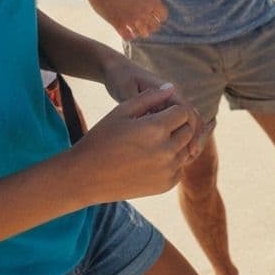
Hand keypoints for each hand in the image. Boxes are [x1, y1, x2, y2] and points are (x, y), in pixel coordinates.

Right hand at [76, 84, 199, 200]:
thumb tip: (171, 88)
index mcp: (156, 128)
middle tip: (156, 126)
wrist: (86, 177)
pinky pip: (179, 167)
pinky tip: (152, 158)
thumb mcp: (122, 111)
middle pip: (188, 130)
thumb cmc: (102, 139)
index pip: (183, 112)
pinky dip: (172, 161)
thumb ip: (150, 97)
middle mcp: (166, 150)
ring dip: (175, 143)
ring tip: (152, 142)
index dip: (172, 110)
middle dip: (177, 125)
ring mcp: (167, 170)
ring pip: (186, 149)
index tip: (159, 113)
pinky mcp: (165, 186)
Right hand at [89, 0, 167, 40]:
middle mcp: (145, 11)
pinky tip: (124, 30)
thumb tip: (155, 3)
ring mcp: (132, 19)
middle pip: (154, 27)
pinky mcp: (119, 25)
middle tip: (143, 23)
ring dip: (139, 31)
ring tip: (134, 27)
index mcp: (151, 0)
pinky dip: (128, 35)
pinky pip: (129, 37)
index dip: (158, 17)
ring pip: (143, 33)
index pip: (163, 16)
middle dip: (150, 25)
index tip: (152, 17)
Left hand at [100, 57, 211, 157]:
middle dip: (194, 139)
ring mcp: (167, 104)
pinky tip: (171, 154)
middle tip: (190, 159)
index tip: (190, 151)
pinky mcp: (160, 110)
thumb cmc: (120, 78)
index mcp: (168, 90)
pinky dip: (176, 138)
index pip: (188, 112)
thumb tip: (155, 112)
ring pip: (185, 124)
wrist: (116, 71)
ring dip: (186, 140)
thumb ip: (142, 100)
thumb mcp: (127, 89)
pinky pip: (174, 125)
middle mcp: (172, 97)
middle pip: (191, 119)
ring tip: (183, 161)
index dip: (192, 132)